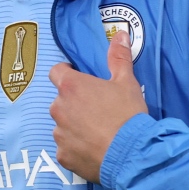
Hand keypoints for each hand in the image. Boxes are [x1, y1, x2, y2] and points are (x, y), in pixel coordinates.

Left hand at [49, 32, 148, 183]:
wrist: (132, 155)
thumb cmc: (128, 116)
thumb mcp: (126, 83)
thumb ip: (118, 57)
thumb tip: (120, 33)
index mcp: (71, 87)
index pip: (56, 72)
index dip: (67, 73)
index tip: (80, 80)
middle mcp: (58, 108)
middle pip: (61, 101)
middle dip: (75, 104)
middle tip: (97, 111)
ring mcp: (59, 134)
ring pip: (63, 125)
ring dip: (75, 126)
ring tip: (98, 133)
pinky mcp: (62, 156)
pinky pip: (66, 148)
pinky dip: (76, 148)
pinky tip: (94, 149)